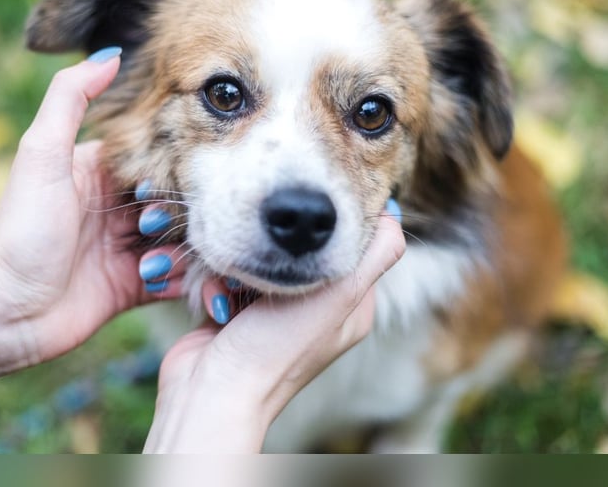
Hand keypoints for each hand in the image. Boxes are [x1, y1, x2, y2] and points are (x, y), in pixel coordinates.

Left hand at [0, 49, 181, 364]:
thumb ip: (70, 99)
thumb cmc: (21, 229)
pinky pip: (174, 278)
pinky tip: (160, 279)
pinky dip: (178, 279)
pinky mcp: (135, 285)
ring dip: (177, 250)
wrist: (4, 309)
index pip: (155, 158)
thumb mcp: (41, 155)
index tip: (170, 177)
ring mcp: (128, 248)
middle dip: (176, 213)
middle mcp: (117, 209)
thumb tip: (111, 53)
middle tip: (148, 226)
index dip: (170, 166)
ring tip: (149, 260)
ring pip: (178, 240)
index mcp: (100, 173)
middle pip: (173, 200)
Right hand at [143, 212, 405, 452]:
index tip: (312, 220)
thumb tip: (394, 216)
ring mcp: (274, 311)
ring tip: (235, 285)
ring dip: (241, 268)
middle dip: (276, 252)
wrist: (213, 390)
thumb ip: (373, 257)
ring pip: (260, 260)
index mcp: (351, 307)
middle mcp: (317, 310)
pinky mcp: (237, 311)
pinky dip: (220, 284)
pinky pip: (231, 276)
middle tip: (267, 261)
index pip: (351, 249)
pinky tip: (217, 301)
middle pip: (301, 252)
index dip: (332, 232)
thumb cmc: (278, 348)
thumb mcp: (341, 298)